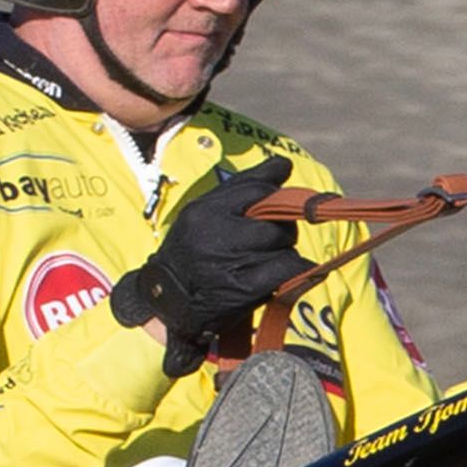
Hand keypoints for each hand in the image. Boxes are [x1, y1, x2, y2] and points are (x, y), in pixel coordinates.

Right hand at [109, 153, 312, 377]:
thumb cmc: (193, 253)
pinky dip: (298, 270)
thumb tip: (284, 165)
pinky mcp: (243, 288)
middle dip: (283, 231)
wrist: (168, 302)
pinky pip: (288, 268)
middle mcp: (214, 232)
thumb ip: (242, 189)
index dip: (278, 197)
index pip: (256, 189)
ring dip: (286, 253)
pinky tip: (292, 273)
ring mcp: (228, 261)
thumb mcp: (204, 215)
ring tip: (267, 262)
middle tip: (272, 244)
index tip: (288, 203)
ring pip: (284, 245)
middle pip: (276, 220)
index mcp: (203, 210)